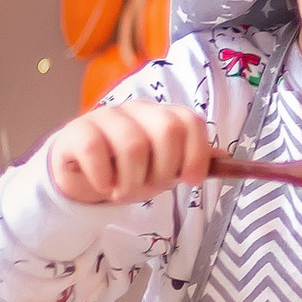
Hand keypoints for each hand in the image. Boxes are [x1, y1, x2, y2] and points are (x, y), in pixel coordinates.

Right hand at [46, 103, 210, 205]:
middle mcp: (136, 110)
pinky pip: (95, 150)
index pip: (190, 122)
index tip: (192, 181)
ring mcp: (105, 117)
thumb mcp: (164, 169)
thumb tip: (226, 158)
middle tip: (150, 188)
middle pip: (167, 129)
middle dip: (165, 169)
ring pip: (133, 144)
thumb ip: (191, 162)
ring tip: (123, 191)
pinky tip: (104, 186)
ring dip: (132, 181)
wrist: (81, 176)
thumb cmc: (128, 170)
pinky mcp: (76, 131)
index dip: (196, 153)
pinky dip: (104, 178)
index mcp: (162, 116)